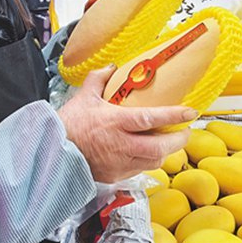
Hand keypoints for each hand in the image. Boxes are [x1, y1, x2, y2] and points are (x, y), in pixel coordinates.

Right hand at [58, 66, 194, 182]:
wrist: (51, 153)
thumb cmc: (66, 126)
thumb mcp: (83, 97)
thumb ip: (99, 79)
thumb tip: (111, 67)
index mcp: (115, 122)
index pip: (151, 118)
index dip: (174, 115)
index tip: (190, 112)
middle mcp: (121, 145)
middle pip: (160, 147)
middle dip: (178, 140)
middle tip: (185, 131)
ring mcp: (120, 163)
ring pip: (154, 161)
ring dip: (166, 152)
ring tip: (169, 142)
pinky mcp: (116, 175)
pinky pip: (140, 169)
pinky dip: (149, 161)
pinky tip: (148, 153)